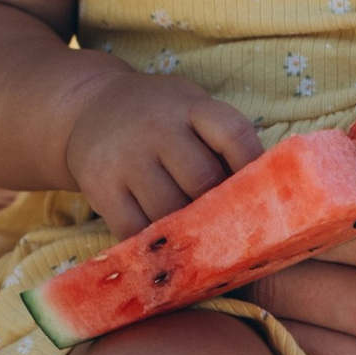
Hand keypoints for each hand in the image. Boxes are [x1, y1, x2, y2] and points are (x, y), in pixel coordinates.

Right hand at [62, 63, 261, 236]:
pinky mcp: (99, 186)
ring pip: (169, 210)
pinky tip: (166, 248)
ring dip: (189, 233)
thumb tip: (264, 200)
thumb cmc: (158, 117)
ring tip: (202, 245)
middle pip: (202, 179)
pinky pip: (133, 229)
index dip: (254, 168)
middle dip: (221, 210)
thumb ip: (221, 144)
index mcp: (188, 106)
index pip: (232, 134)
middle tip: (234, 232)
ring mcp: (124, 157)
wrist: (89, 106)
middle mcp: (156, 127)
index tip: (266, 196)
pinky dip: (154, 245)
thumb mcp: (190, 110)